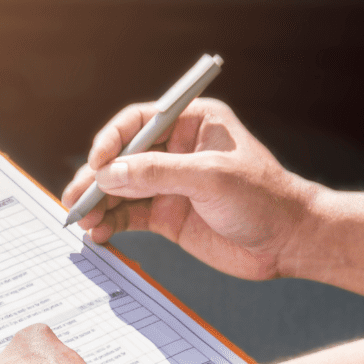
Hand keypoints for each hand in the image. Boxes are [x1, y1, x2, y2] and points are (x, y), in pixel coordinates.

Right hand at [61, 98, 318, 280]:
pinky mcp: (167, 216)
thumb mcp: (211, 178)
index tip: (97, 164)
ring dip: (98, 203)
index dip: (112, 141)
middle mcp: (176, 150)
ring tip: (81, 220)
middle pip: (122, 158)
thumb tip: (109, 174)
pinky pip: (128, 216)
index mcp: (192, 123)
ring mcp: (169, 184)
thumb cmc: (264, 198)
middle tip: (75, 198)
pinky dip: (111, 224)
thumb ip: (158, 174)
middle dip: (96, 178)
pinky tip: (99, 234)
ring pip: (120, 189)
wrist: (289, 241)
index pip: (139, 122)